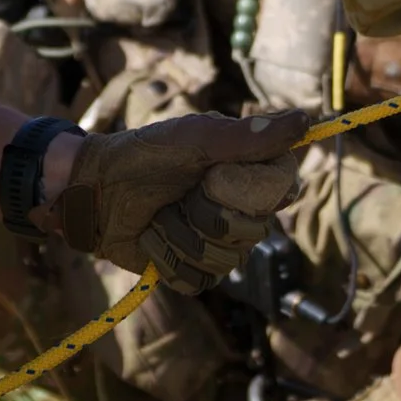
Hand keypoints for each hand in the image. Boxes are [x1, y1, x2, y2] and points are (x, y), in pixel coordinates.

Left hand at [51, 109, 308, 291]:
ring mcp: (217, 242)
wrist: (94, 192)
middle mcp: (240, 206)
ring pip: (226, 258)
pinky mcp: (193, 269)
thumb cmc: (143, 154)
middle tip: (182, 191)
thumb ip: (249, 135)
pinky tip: (154, 239)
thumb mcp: (195, 137)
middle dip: (207, 212)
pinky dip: (168, 258)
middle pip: (254, 229)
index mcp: (247, 169)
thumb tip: (307, 119)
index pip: (284, 186)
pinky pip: (199, 280)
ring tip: (162, 215)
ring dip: (182, 235)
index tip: (217, 175)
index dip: (254, 189)